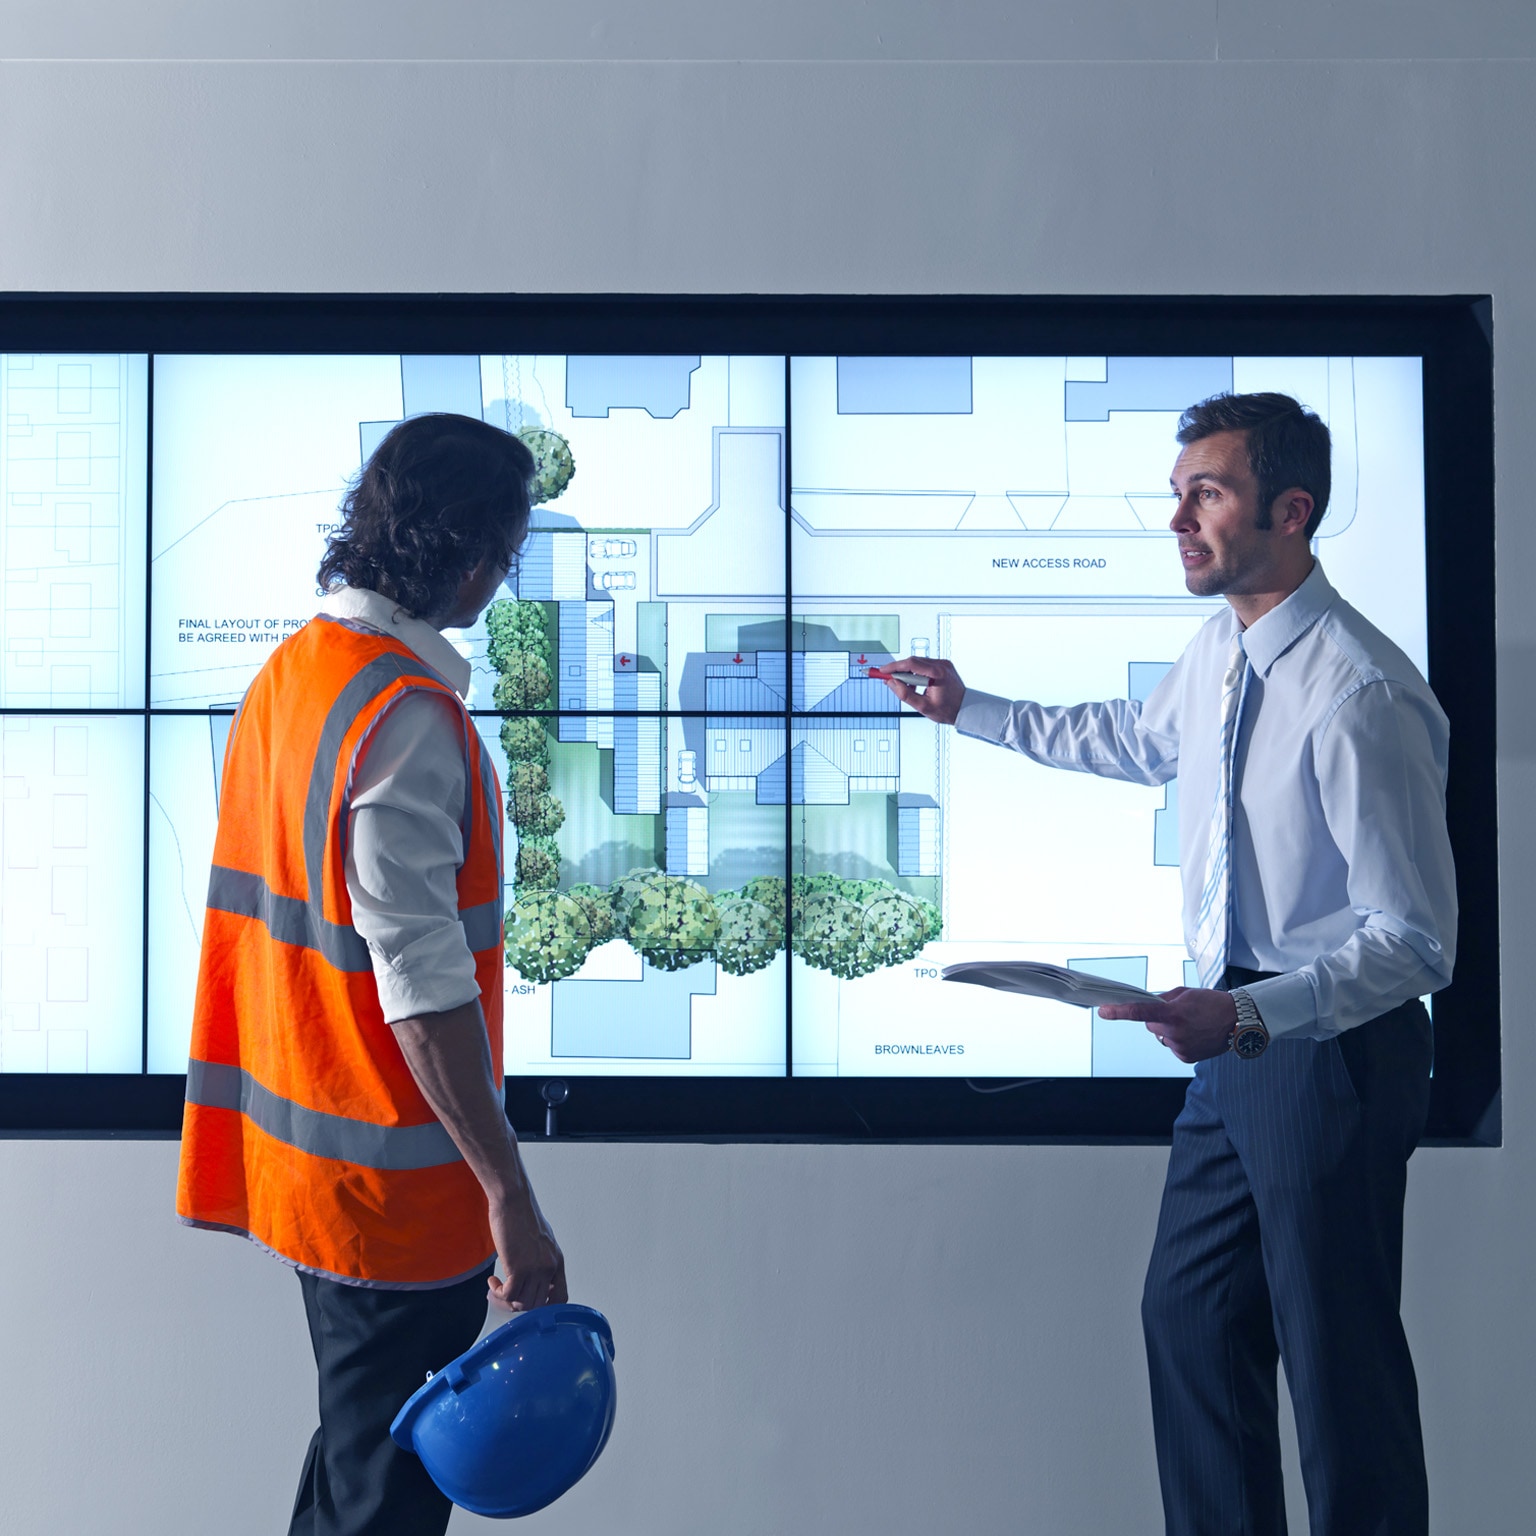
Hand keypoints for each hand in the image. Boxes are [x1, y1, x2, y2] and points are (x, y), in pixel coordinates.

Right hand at [486, 1187, 567, 1312]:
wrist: (513, 1201)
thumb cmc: (522, 1216)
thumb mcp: (540, 1241)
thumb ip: (541, 1260)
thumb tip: (534, 1278)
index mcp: (557, 1261)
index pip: (561, 1297)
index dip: (545, 1306)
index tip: (528, 1301)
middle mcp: (550, 1267)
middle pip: (538, 1305)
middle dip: (518, 1305)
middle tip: (503, 1297)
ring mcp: (536, 1268)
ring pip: (523, 1304)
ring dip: (505, 1301)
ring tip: (496, 1289)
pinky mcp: (519, 1267)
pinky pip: (509, 1295)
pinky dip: (498, 1294)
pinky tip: (492, 1283)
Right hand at [875, 656, 965, 724]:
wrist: (966, 708)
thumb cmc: (947, 710)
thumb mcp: (923, 707)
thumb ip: (905, 695)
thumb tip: (890, 683)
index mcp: (938, 673)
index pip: (911, 664)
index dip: (894, 666)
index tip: (882, 671)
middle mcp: (942, 665)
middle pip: (913, 661)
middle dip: (898, 669)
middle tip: (886, 678)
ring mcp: (943, 664)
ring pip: (918, 662)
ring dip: (908, 672)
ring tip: (905, 687)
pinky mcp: (943, 665)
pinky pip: (924, 665)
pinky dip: (916, 672)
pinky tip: (914, 684)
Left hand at [1097, 987, 1237, 1063]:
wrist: (1238, 1021)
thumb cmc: (1212, 1003)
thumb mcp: (1184, 993)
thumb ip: (1163, 999)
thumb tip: (1146, 1004)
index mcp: (1173, 1013)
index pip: (1140, 1012)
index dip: (1119, 1012)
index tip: (1103, 1011)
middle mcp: (1174, 1032)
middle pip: (1150, 1025)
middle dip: (1158, 1018)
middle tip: (1178, 1013)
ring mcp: (1180, 1047)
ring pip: (1161, 1036)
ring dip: (1169, 1030)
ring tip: (1191, 1024)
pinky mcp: (1185, 1057)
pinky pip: (1172, 1046)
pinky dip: (1178, 1040)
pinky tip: (1194, 1034)